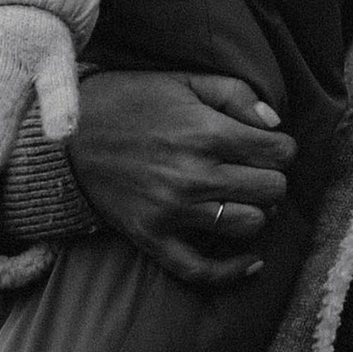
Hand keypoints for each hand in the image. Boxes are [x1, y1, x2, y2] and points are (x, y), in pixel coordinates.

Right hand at [68, 68, 297, 287]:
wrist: (69, 136)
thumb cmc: (131, 101)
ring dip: (255, 212)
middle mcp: (195, 175)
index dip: (283, 148)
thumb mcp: (185, 81)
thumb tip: (275, 122)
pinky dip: (233, 271)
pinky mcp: (153, 238)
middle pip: (272, 190)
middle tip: (255, 170)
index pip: (280, 152)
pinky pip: (203, 270)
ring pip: (249, 225)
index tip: (270, 147)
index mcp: (207, 133)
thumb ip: (237, 94)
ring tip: (242, 199)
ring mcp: (174, 211)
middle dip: (272, 178)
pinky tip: (251, 261)